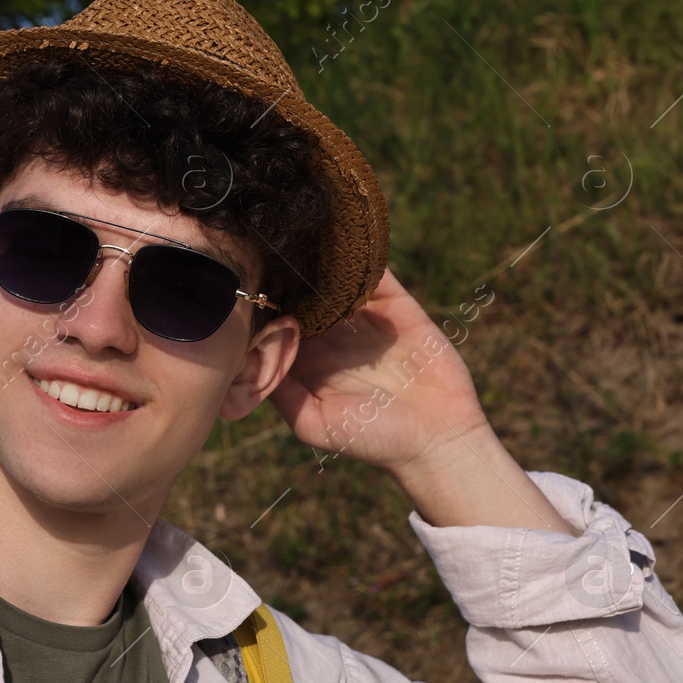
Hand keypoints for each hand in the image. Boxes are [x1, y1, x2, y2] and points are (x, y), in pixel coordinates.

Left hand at [266, 267, 489, 474]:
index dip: (266, 307)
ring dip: (323, 264)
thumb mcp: (313, 423)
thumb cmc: (371, 440)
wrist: (437, 438)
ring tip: (304, 242)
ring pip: (337, 281)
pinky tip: (346, 245)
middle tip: (270, 253)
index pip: (280, 324)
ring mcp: (364, 320)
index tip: (248, 288)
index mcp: (308, 360)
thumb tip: (245, 360)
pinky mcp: (397, 308)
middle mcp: (333, 337)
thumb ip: (281, 391)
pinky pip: (377, 277)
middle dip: (289, 278)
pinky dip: (362, 260)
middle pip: (304, 297)